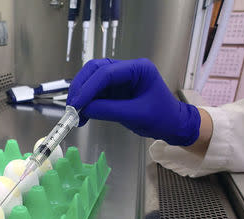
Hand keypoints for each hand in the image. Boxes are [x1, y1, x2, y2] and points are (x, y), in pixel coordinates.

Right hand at [67, 58, 200, 145]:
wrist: (172, 125)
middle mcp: (126, 69)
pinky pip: (95, 92)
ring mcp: (119, 79)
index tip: (76, 104)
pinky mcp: (114, 90)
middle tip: (71, 106)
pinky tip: (82, 115)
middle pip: (95, 70)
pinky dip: (86, 103)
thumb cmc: (161, 118)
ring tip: (74, 113)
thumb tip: (84, 110)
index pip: (106, 73)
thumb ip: (109, 110)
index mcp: (138, 69)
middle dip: (81, 87)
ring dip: (81, 95)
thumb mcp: (136, 115)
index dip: (88, 88)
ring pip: (92, 80)